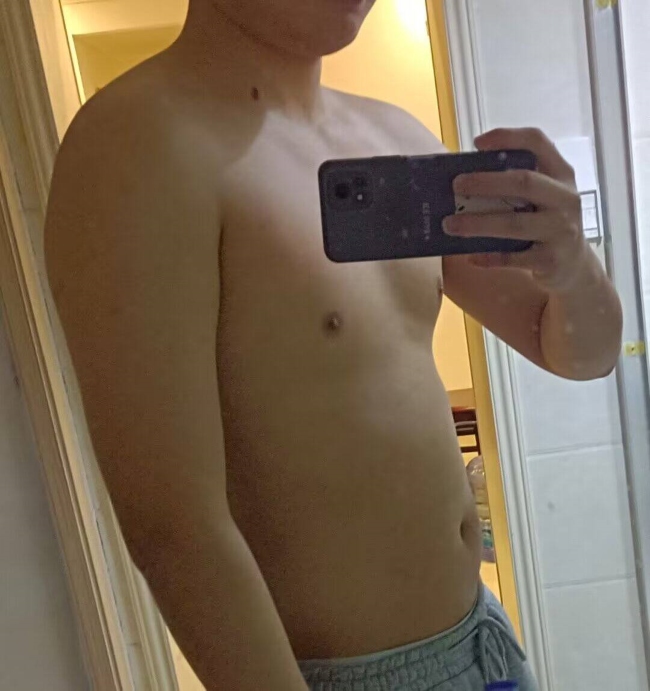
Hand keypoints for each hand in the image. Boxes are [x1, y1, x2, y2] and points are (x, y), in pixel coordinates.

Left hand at [442, 128, 587, 292]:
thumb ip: (515, 184)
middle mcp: (565, 198)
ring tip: (450, 224)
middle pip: (524, 182)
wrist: (575, 265)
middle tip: (456, 184)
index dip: (508, 138)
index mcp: (560, 174)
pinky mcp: (551, 259)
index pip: (538, 143)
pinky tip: (471, 256)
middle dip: (486, 182)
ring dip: (478, 223)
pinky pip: (513, 257)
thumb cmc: (547, 223)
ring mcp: (561, 230)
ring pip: (514, 224)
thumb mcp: (543, 196)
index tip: (477, 143)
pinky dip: (489, 256)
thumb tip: (463, 182)